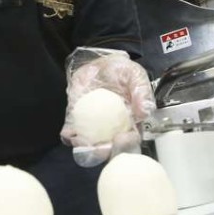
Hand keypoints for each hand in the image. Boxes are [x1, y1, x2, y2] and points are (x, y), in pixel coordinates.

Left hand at [61, 50, 154, 166]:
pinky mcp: (77, 120)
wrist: (99, 62)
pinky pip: (72, 131)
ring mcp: (93, 126)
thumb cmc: (120, 71)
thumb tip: (144, 113)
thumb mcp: (135, 75)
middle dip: (104, 152)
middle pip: (109, 148)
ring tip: (82, 142)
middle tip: (99, 148)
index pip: (130, 140)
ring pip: (89, 144)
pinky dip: (69, 135)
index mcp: (130, 122)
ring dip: (85, 148)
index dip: (127, 143)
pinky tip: (69, 134)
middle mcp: (112, 129)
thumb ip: (142, 92)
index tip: (122, 139)